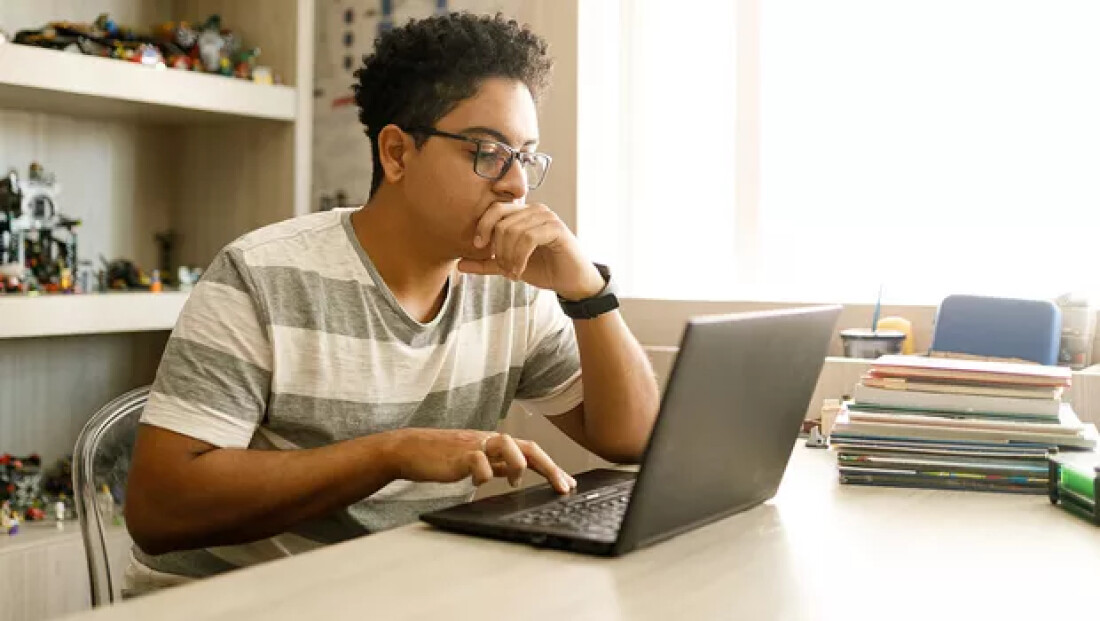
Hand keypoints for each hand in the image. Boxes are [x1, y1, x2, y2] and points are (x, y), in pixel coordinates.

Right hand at [387, 428, 576, 493]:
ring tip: (514, 482)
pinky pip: (477, 461)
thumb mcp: (477, 461)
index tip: (568, 484)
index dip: (552, 466)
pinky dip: (482, 474)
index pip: (531, 451)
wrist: (411, 449)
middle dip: (549, 466)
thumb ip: (496, 465)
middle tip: (563, 486)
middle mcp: (489, 441)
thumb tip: (517, 475)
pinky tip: (477, 483)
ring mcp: (475, 445)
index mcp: (496, 444)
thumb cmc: (443, 456)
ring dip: (517, 465)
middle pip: (527, 446)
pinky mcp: (458, 454)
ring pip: (507, 444)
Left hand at [458, 202, 605, 300]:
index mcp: (524, 213)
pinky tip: (520, 271)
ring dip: (508, 257)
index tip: (479, 247)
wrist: (572, 282)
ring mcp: (547, 217)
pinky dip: (519, 257)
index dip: (483, 226)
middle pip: (502, 222)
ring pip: (513, 231)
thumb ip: (486, 264)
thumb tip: (459, 264)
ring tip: (513, 273)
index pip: (495, 209)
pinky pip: (528, 237)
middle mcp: (536, 210)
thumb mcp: (509, 266)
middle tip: (503, 269)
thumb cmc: (544, 269)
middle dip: (498, 250)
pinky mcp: (556, 229)